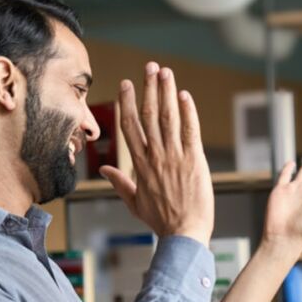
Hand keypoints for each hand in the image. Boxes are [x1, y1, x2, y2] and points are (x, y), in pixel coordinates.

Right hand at [100, 62, 213, 245]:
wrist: (183, 234)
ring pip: (168, 118)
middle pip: (148, 115)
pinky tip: (184, 95)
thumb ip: (120, 183)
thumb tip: (106, 169)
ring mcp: (175, 157)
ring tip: (165, 72)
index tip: (127, 84)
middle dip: (148, 88)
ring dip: (166, 92)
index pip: (130, 127)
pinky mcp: (195, 161)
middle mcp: (155, 156)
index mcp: (140, 165)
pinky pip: (190, 131)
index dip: (127, 102)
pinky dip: (188, 112)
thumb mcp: (135, 203)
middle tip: (150, 66)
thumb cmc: (162, 221)